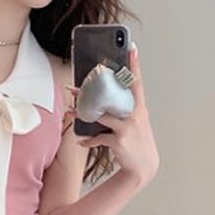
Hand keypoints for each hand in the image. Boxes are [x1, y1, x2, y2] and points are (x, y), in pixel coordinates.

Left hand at [65, 44, 159, 185]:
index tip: (132, 47)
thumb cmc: (136, 142)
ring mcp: (127, 127)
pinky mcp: (118, 141)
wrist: (144, 167)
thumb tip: (99, 102)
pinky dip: (88, 140)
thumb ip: (121, 111)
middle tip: (73, 87)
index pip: (136, 82)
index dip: (134, 65)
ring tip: (70, 111)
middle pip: (109, 97)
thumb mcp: (135, 123)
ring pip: (100, 116)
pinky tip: (81, 141)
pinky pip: (98, 138)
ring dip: (81, 114)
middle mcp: (134, 115)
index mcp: (139, 108)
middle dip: (90, 91)